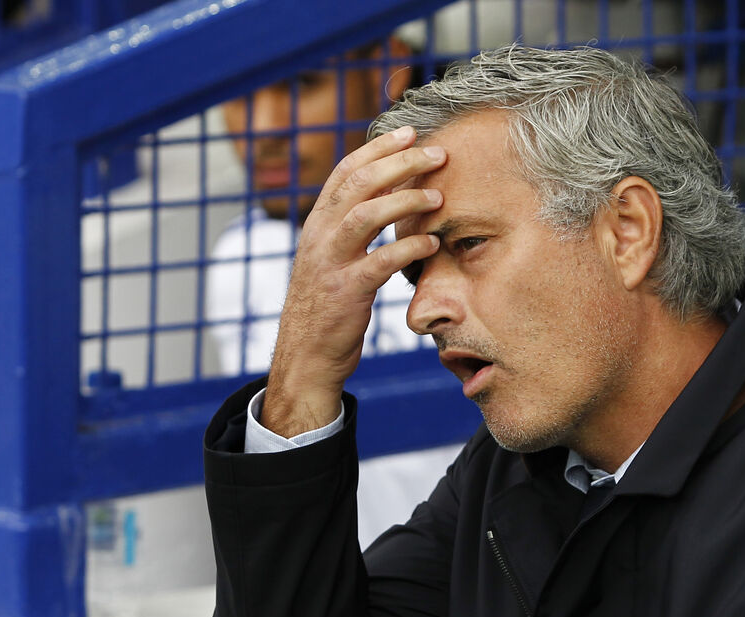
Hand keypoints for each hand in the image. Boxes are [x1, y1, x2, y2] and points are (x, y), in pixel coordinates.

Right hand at [262, 126, 444, 436]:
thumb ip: (351, 230)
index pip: (345, 171)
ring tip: (438, 194)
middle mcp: (319, 236)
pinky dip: (407, 248)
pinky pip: (379, 262)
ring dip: (404, 199)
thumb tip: (386, 198)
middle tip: (436, 153)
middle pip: (357, 183)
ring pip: (364, 214)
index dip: (377, 148)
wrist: (306, 357)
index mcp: (317, 224)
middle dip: (398, 162)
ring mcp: (330, 263)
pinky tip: (431, 242)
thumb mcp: (333, 259)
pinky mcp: (345, 293)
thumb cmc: (328, 308)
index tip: (409, 132)